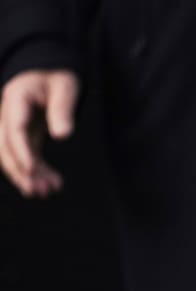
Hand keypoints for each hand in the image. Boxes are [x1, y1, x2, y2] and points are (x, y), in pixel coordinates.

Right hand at [0, 69, 78, 196]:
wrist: (49, 69)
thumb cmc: (57, 75)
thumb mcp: (65, 87)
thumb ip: (62, 109)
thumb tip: (62, 135)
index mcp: (16, 99)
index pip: (14, 129)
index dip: (21, 151)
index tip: (32, 170)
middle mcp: (8, 113)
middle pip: (5, 146)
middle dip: (19, 170)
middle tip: (37, 191)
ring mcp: (14, 125)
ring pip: (13, 154)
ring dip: (28, 175)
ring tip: (47, 192)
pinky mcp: (24, 134)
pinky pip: (26, 155)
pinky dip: (37, 170)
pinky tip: (53, 183)